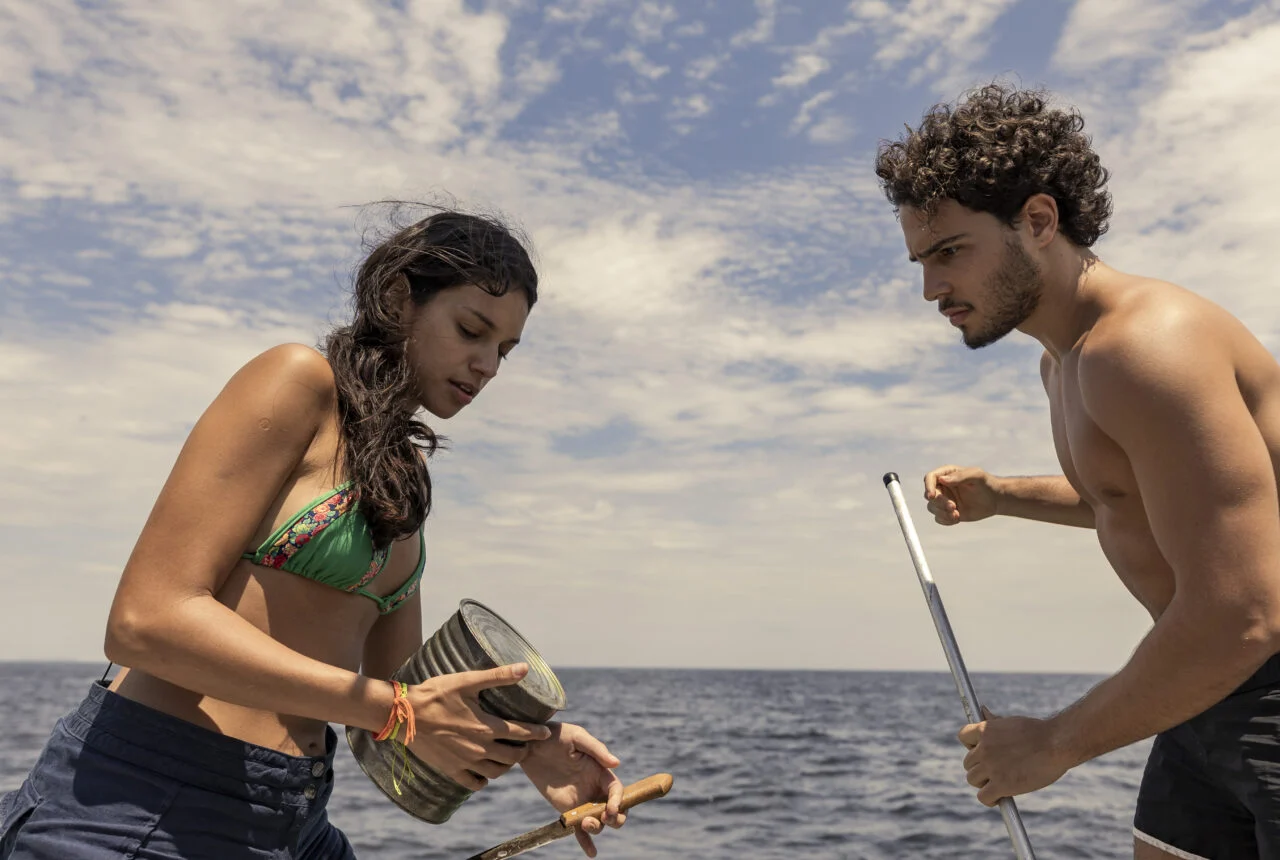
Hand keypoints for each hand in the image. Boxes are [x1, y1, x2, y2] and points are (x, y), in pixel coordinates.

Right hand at [404, 663, 552, 790]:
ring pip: (495, 772)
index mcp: (486, 727)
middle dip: (523, 750)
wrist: (404, 715)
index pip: (520, 733)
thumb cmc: (436, 694)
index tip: (546, 732)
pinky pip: (474, 783)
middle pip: (511, 757)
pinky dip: (483, 780)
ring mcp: (465, 762)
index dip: (536, 733)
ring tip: (507, 757)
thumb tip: (524, 668)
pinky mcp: (450, 770)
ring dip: (506, 766)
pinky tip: (484, 772)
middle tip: (526, 744)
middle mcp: (479, 748)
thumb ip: (498, 676)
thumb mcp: (467, 681)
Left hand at [522, 722, 624, 857]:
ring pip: (597, 821)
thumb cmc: (556, 735)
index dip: (619, 801)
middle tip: (602, 818)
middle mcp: (594, 788)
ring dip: (596, 827)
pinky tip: (591, 853)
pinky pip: (578, 829)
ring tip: (584, 822)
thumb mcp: (577, 736)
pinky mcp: (566, 809)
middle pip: (614, 811)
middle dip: (614, 819)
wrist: (530, 745)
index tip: (611, 809)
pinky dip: (585, 841)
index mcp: (601, 771)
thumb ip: (597, 749)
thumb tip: (616, 764)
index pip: (617, 791)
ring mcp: (581, 801)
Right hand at [924, 465, 1000, 524]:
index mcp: (947, 474)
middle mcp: (942, 486)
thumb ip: (960, 476)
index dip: (928, 486)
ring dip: (942, 513)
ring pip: (932, 508)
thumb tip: (942, 480)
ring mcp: (944, 500)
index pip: (930, 478)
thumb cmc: (987, 483)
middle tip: (954, 507)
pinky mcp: (947, 512)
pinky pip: (938, 518)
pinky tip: (957, 518)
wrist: (995, 500)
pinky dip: (945, 520)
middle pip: (930, 495)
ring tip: (957, 515)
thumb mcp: (977, 476)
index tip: (932, 496)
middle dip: (940, 503)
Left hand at [957, 707, 1073, 805]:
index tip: (981, 752)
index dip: (971, 746)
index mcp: (985, 730)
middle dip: (980, 767)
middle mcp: (984, 748)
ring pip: (972, 779)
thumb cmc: (1039, 732)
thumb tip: (982, 710)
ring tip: (998, 784)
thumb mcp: (1012, 722)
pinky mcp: (1001, 784)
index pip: (963, 737)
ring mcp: (991, 766)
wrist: (1057, 744)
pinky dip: (989, 800)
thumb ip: (994, 722)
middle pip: (968, 762)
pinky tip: (999, 798)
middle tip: (996, 771)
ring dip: (983, 783)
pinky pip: (983, 796)